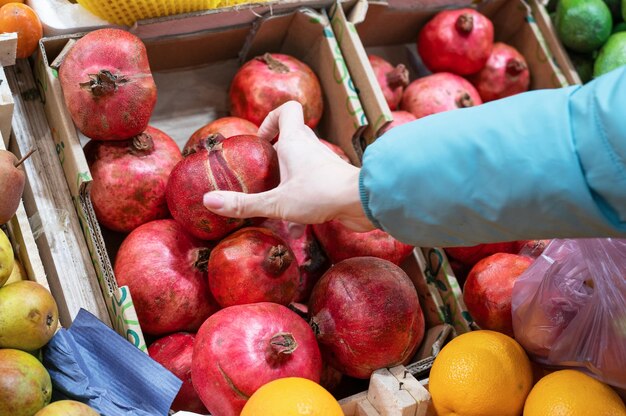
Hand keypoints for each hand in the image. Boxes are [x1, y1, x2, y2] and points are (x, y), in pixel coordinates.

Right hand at [203, 101, 374, 231]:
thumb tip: (209, 201)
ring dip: (289, 174)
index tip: (261, 140)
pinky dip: (302, 194)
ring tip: (275, 195)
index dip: (271, 119)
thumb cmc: (321, 194)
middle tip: (262, 169)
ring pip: (303, 161)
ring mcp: (324, 164)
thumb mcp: (277, 202)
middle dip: (276, 151)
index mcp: (296, 141)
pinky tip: (295, 220)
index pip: (288, 110)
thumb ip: (244, 203)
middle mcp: (311, 148)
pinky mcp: (333, 182)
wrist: (363, 203)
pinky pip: (313, 182)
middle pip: (293, 135)